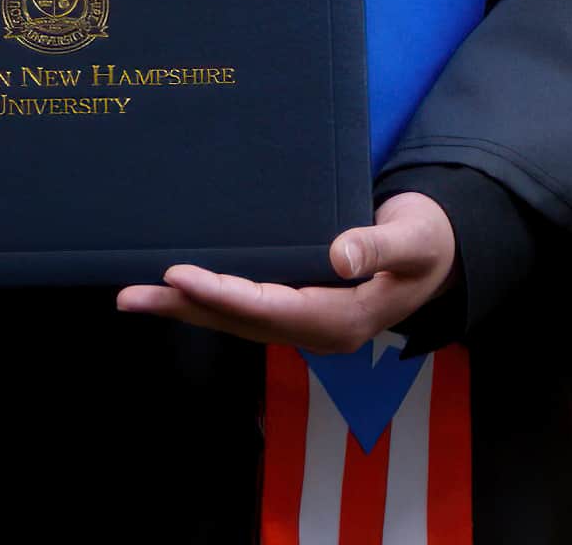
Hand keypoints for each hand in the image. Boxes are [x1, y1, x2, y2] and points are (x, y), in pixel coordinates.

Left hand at [113, 191, 455, 352]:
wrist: (440, 258)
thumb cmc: (428, 242)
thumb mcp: (415, 240)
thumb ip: (379, 245)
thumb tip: (341, 255)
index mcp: (344, 319)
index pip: (272, 309)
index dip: (224, 294)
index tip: (182, 275)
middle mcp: (318, 330)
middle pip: (241, 322)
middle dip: (185, 309)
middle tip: (130, 296)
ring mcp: (306, 324)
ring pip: (236, 321)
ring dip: (185, 309)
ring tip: (133, 297)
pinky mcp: (297, 309)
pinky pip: (244, 310)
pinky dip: (206, 302)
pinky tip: (174, 291)